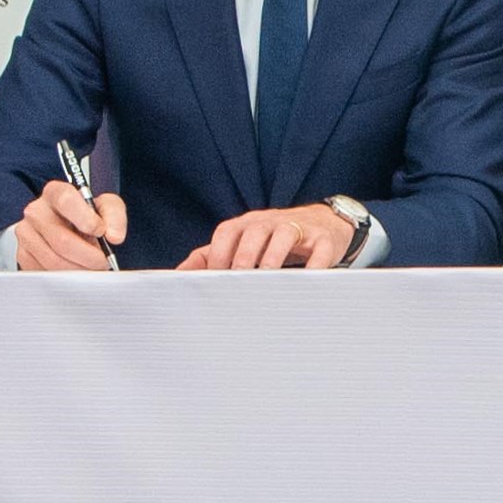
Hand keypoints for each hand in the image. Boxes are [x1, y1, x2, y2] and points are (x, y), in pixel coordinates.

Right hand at [14, 178, 127, 271]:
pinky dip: (66, 278)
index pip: (66, 200)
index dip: (85, 218)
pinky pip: (46, 273)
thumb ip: (114, 216)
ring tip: (91, 266)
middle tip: (103, 261)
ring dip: (79, 269)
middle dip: (88, 256)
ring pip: (54, 261)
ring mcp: (26, 235)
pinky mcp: (24, 255)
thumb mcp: (106, 207)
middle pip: (62, 240)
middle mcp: (36, 212)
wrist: (70, 229)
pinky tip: (76, 270)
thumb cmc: (87, 216)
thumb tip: (113, 236)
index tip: (100, 231)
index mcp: (55, 193)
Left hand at [181, 204, 354, 270]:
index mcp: (247, 225)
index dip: (218, 254)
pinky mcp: (324, 239)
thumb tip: (178, 275)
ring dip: (273, 256)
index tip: (213, 281)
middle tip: (237, 280)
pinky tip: (307, 279)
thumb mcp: (241, 243)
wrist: (324, 224)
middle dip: (243, 256)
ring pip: (285, 235)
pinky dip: (315, 264)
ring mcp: (299, 228)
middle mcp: (270, 222)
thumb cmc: (273, 239)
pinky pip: (320, 249)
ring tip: (267, 277)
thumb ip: (209, 257)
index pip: (227, 232)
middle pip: (253, 231)